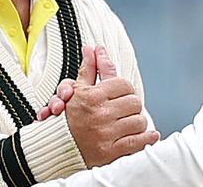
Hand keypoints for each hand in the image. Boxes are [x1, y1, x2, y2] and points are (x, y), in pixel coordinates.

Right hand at [41, 45, 159, 166]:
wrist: (54, 151)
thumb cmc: (65, 120)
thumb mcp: (76, 90)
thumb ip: (88, 69)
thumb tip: (92, 49)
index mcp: (92, 97)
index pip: (124, 84)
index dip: (123, 88)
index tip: (119, 93)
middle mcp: (100, 115)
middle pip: (134, 102)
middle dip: (130, 105)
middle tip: (123, 109)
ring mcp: (106, 135)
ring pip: (139, 121)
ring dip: (136, 122)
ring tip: (127, 123)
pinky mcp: (111, 153)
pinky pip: (138, 142)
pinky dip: (146, 138)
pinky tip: (148, 135)